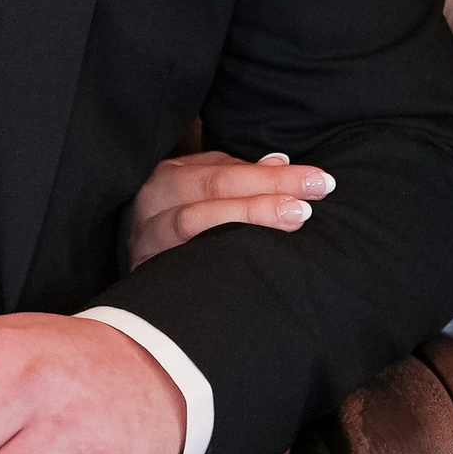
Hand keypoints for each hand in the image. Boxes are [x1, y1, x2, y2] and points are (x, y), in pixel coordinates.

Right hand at [128, 149, 333, 268]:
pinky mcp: (142, 273)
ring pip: (193, 220)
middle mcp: (152, 199)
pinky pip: (178, 264)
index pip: (228, 170)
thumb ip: (239, 179)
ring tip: (292, 219)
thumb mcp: (202, 195)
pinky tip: (250, 261)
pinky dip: (213, 258)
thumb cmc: (174, 228)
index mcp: (170, 175)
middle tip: (310, 201)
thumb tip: (280, 161)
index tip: (321, 181)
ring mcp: (143, 237)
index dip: (276, 175)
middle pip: (213, 187)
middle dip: (268, 190)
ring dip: (247, 215)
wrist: (131, 292)